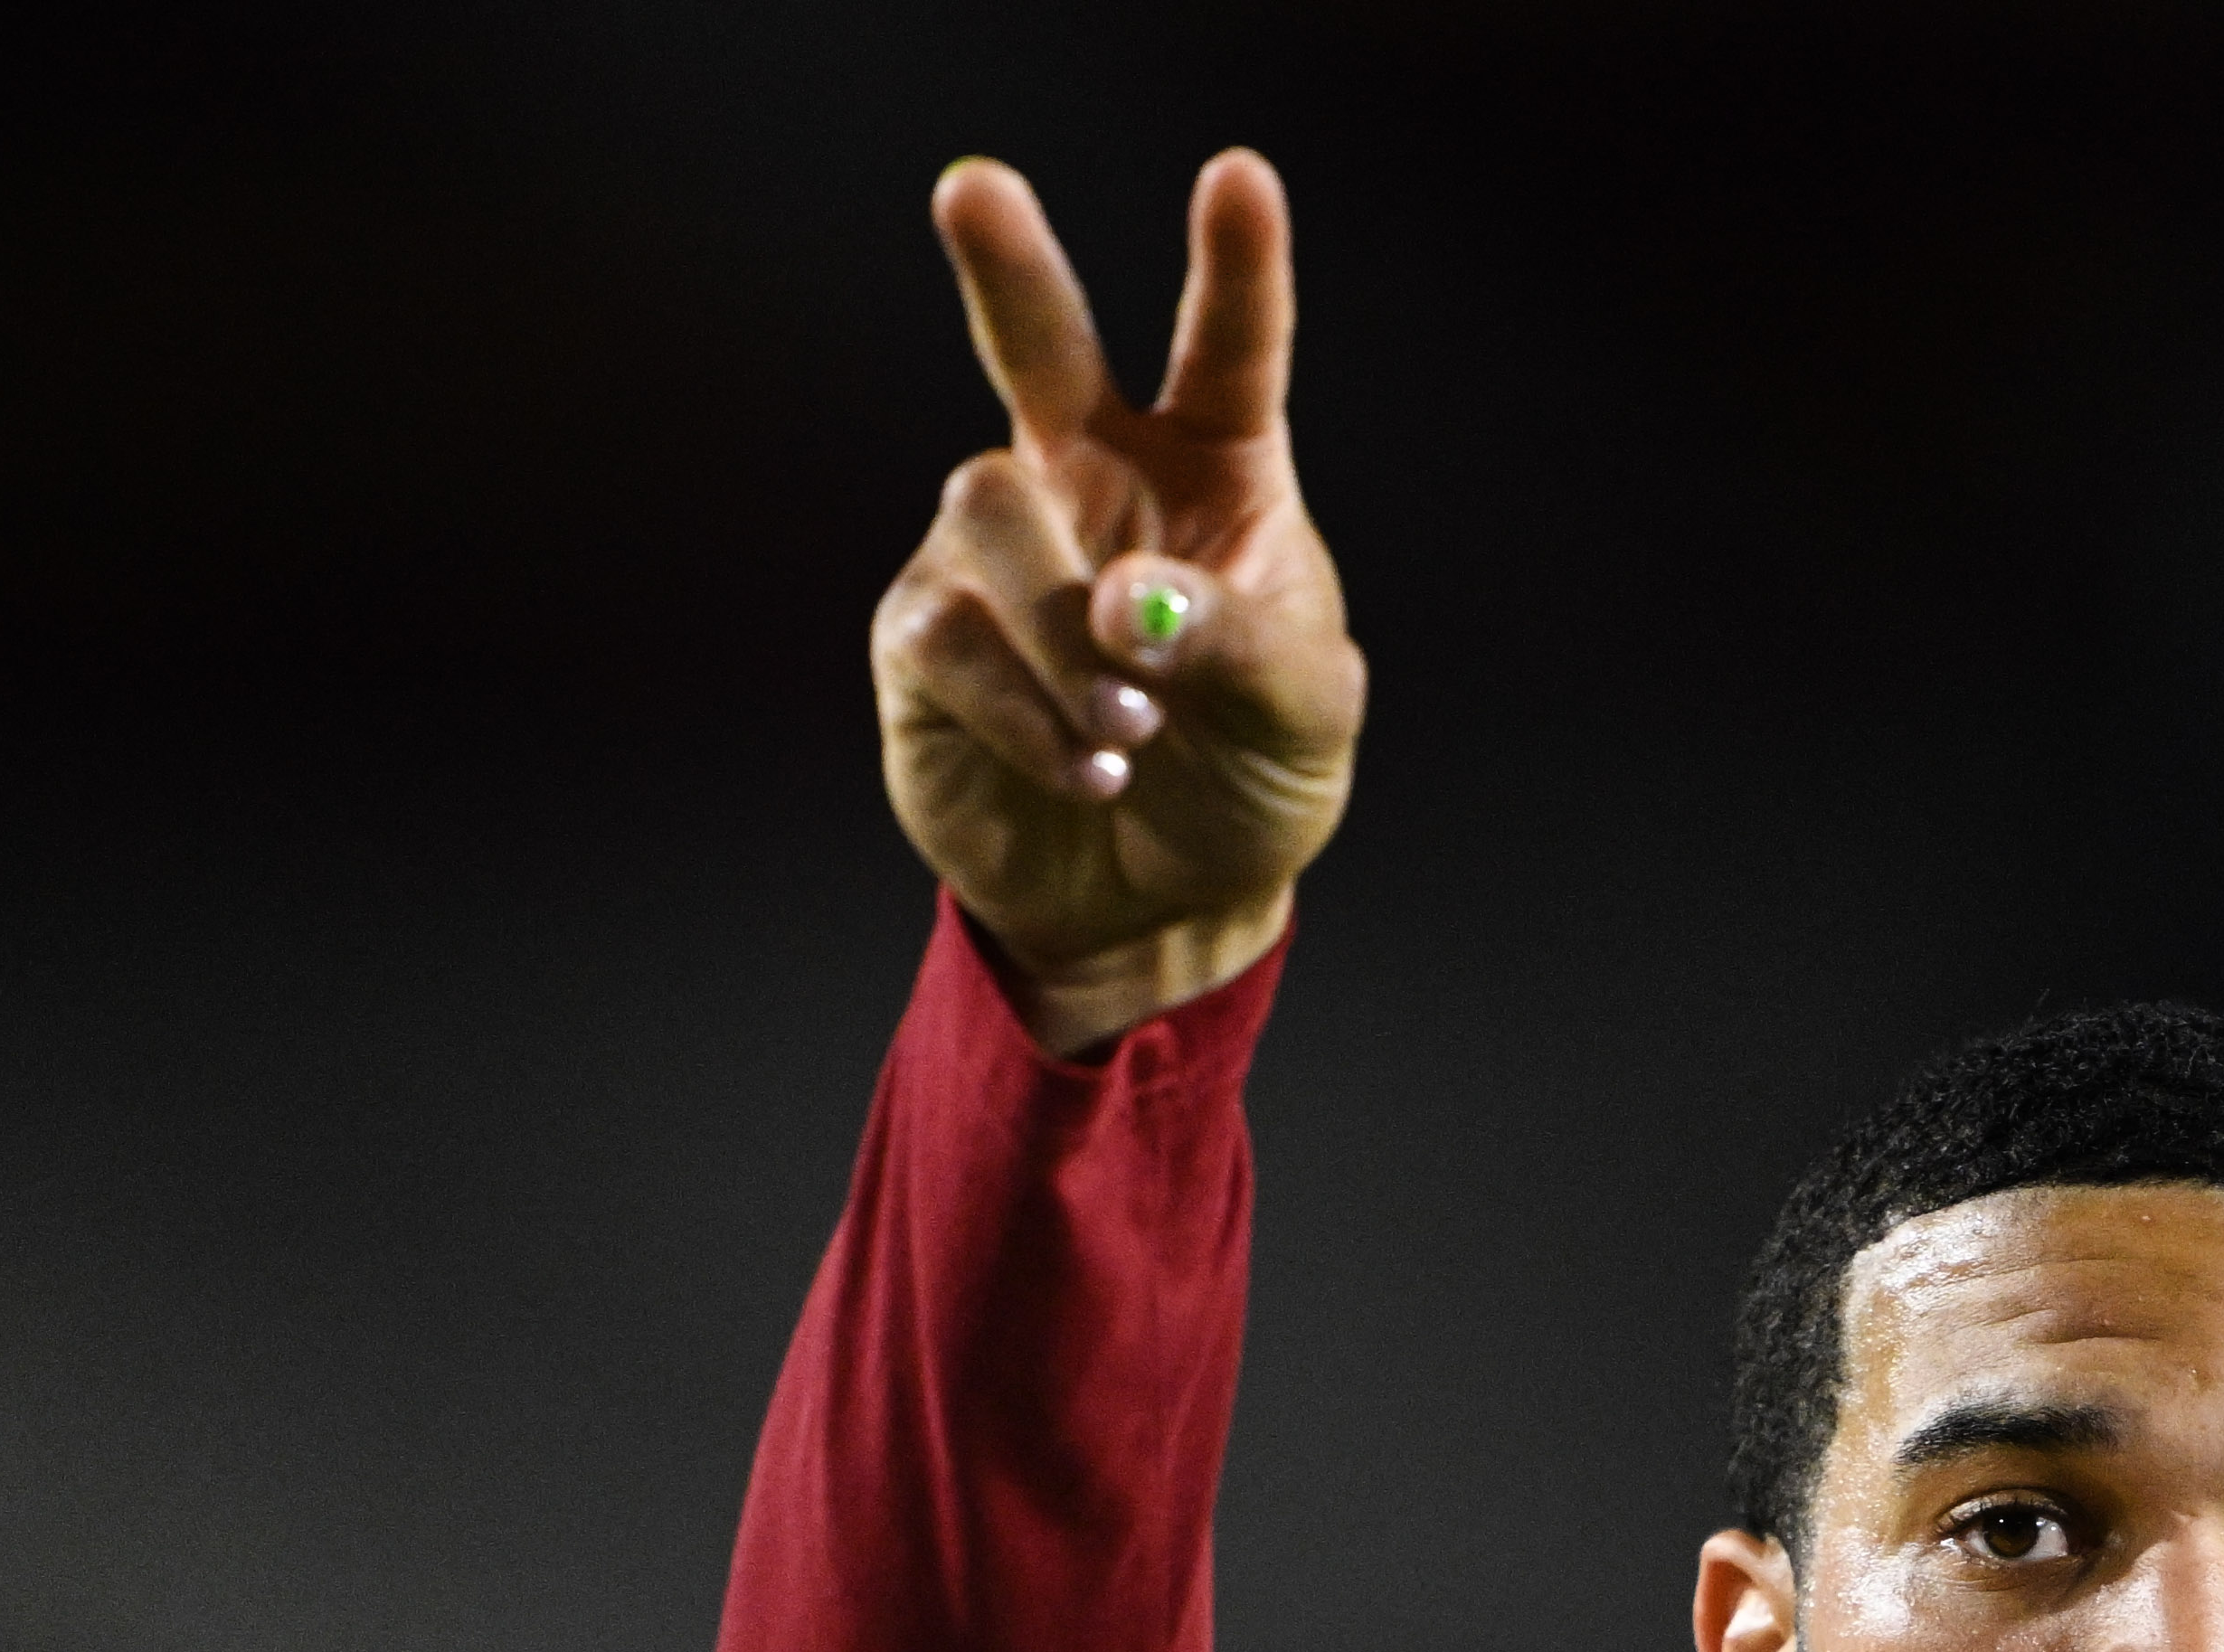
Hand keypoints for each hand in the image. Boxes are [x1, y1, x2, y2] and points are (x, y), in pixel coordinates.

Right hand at [878, 152, 1361, 1051]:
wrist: (1158, 903)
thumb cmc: (1246, 780)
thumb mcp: (1300, 716)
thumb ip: (1240, 643)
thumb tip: (1126, 600)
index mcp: (1212, 473)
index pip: (1227, 351)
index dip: (1235, 265)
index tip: (1238, 178)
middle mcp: (1091, 484)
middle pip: (1039, 347)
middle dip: (1004, 266)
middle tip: (972, 187)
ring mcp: (996, 553)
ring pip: (993, 507)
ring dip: (1067, 627)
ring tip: (1131, 729)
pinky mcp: (923, 636)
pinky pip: (954, 632)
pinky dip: (1030, 709)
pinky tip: (1088, 766)